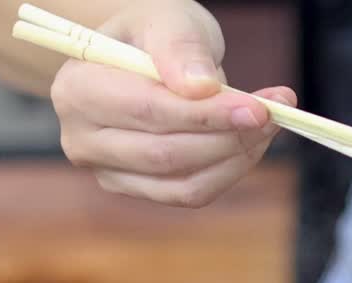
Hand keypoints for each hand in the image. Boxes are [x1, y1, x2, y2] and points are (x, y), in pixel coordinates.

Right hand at [50, 0, 296, 207]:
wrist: (144, 53)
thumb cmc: (154, 34)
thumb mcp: (167, 19)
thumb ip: (181, 48)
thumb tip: (201, 88)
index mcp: (77, 88)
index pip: (150, 111)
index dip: (208, 115)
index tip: (259, 108)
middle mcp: (82, 138)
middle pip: (167, 154)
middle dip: (230, 137)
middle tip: (274, 113)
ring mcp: (107, 171)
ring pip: (183, 182)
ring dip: (237, 157)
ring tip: (267, 123)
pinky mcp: (138, 189)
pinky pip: (190, 194)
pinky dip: (229, 171)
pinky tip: (249, 143)